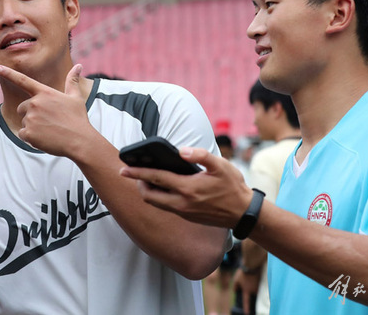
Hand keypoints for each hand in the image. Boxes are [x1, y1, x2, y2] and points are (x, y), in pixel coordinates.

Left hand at [0, 64, 96, 157]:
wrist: (80, 141)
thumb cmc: (78, 119)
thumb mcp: (76, 98)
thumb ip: (71, 81)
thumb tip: (78, 65)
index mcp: (44, 93)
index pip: (23, 80)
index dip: (8, 73)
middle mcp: (35, 103)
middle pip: (22, 108)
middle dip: (31, 114)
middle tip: (49, 121)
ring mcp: (31, 118)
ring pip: (24, 122)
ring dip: (33, 127)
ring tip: (50, 130)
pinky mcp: (28, 132)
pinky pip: (23, 134)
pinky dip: (31, 138)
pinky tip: (45, 138)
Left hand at [120, 147, 252, 228]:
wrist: (244, 214)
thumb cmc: (233, 187)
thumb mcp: (221, 166)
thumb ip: (201, 155)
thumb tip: (181, 150)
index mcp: (187, 189)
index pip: (155, 178)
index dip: (137, 172)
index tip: (123, 168)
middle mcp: (181, 203)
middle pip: (149, 195)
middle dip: (138, 183)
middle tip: (133, 172)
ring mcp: (183, 212)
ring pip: (155, 203)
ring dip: (147, 190)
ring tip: (145, 177)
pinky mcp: (186, 217)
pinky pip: (165, 206)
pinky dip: (158, 196)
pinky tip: (161, 186)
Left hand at [233, 266, 260, 314]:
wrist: (251, 266)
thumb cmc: (242, 273)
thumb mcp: (236, 280)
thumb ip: (235, 287)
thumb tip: (235, 292)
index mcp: (247, 291)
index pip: (246, 302)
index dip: (246, 308)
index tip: (247, 313)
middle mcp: (253, 291)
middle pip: (252, 297)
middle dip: (250, 296)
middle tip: (247, 293)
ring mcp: (258, 287)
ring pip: (255, 292)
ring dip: (252, 289)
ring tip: (249, 283)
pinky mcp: (261, 283)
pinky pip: (257, 287)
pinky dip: (255, 286)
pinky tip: (253, 281)